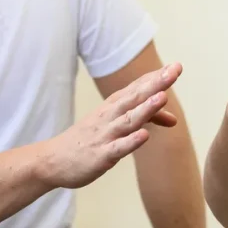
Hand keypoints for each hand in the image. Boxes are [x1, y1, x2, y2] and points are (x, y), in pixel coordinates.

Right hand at [40, 63, 181, 188]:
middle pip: (135, 97)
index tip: (176, 66)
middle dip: (156, 84)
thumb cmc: (88, 139)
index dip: (156, 77)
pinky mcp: (100, 155)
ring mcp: (105, 135)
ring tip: (163, 97)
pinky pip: (117, 148)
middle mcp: (110, 116)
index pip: (137, 87)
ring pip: (128, 120)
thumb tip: (174, 119)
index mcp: (113, 107)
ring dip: (146, 108)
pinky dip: (131, 141)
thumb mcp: (116, 125)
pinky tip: (144, 135)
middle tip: (175, 70)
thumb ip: (145, 119)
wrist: (52, 160)